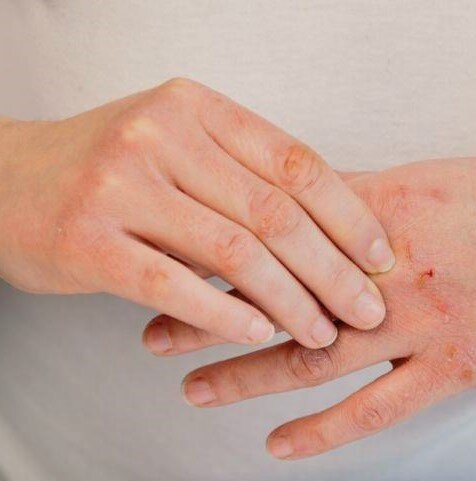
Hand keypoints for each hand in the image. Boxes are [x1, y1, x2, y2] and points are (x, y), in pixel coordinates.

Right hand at [0, 78, 394, 347]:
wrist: (8, 179)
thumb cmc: (113, 167)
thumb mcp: (180, 144)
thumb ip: (245, 172)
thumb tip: (334, 230)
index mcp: (197, 107)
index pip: (296, 163)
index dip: (348, 215)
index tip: (382, 257)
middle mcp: (160, 135)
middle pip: (273, 212)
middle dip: (332, 269)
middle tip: (367, 308)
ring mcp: (120, 185)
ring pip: (232, 251)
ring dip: (290, 300)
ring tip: (323, 332)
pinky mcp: (88, 240)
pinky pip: (174, 286)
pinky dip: (226, 314)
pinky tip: (262, 333)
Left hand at [173, 154, 475, 457]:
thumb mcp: (430, 180)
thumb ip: (361, 203)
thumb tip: (302, 216)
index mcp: (382, 212)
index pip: (277, 234)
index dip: (220, 253)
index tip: (174, 263)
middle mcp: (392, 270)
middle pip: (282, 297)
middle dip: (212, 317)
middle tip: (157, 330)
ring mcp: (423, 324)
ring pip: (316, 356)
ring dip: (248, 374)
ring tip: (196, 386)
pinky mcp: (455, 368)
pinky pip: (378, 409)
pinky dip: (322, 431)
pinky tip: (279, 443)